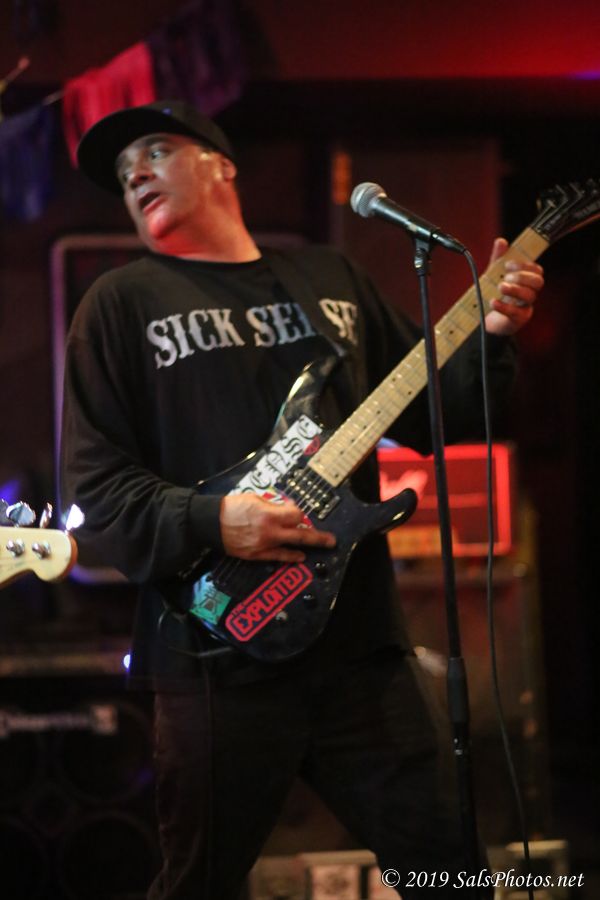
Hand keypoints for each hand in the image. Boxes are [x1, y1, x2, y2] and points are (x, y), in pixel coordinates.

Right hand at [219, 494, 335, 561]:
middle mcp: (269, 531)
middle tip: (332, 540)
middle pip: (300, 534)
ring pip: (291, 547)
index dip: (298, 512)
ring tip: (322, 545)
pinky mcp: (256, 555)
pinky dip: (290, 557)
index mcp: (268, 514)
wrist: (210, 523)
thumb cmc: (231, 507)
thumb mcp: (254, 499)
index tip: (295, 511)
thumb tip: (286, 509)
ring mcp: (263, 545)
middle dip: (318, 537)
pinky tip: (300, 557)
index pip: (295, 515)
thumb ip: (273, 505)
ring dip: (307, 546)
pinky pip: (277, 557)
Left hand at [484, 237, 543, 335]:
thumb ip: (498, 259)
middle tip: (505, 278)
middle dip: (522, 277)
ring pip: (529, 296)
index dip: (525, 265)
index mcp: (526, 280)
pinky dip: (504, 306)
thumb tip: (501, 241)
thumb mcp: (493, 274)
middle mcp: (529, 292)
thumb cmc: (494, 294)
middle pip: (538, 282)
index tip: (508, 264)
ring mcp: (525, 306)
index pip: (537, 270)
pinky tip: (493, 302)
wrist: (485, 319)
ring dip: (514, 290)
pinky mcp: (518, 320)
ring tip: (500, 287)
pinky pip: (516, 312)